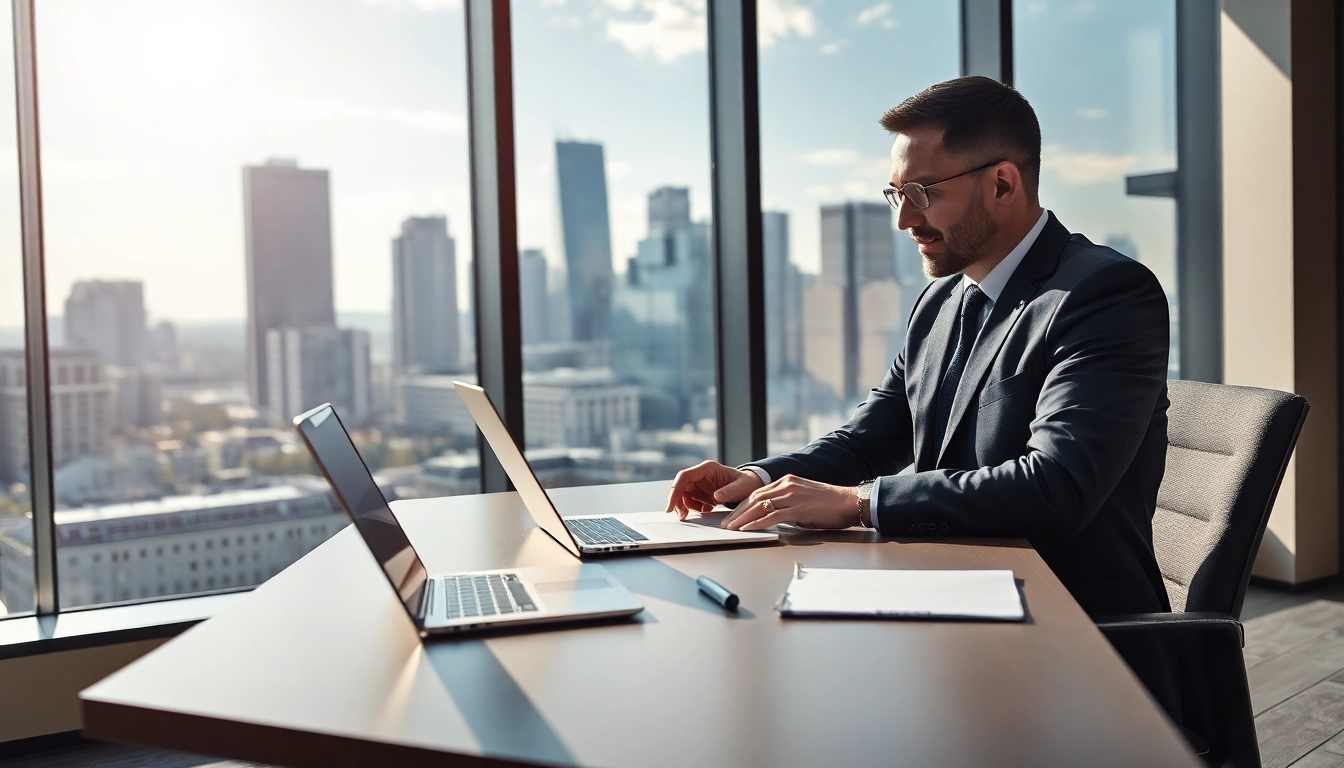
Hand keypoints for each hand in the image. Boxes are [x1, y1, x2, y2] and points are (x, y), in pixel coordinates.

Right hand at [665, 461, 764, 519]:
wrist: (752, 488)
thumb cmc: (748, 484)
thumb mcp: (742, 487)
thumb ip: (729, 491)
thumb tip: (716, 496)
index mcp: (708, 468)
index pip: (685, 476)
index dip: (675, 490)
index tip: (671, 505)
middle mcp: (702, 475)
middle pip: (680, 486)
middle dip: (677, 501)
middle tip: (681, 515)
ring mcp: (701, 484)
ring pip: (684, 495)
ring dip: (685, 506)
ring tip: (695, 513)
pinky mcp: (702, 493)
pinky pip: (691, 501)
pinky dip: (694, 508)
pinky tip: (705, 510)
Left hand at [722, 475, 861, 530]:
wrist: (850, 502)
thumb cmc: (830, 504)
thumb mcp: (803, 498)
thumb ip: (787, 504)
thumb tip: (775, 516)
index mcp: (787, 481)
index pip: (758, 492)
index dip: (742, 505)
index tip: (732, 515)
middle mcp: (787, 485)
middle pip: (754, 498)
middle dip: (737, 512)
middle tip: (725, 524)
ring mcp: (792, 495)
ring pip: (760, 506)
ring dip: (742, 519)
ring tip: (731, 528)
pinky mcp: (798, 508)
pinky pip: (772, 516)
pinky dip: (757, 523)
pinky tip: (747, 529)